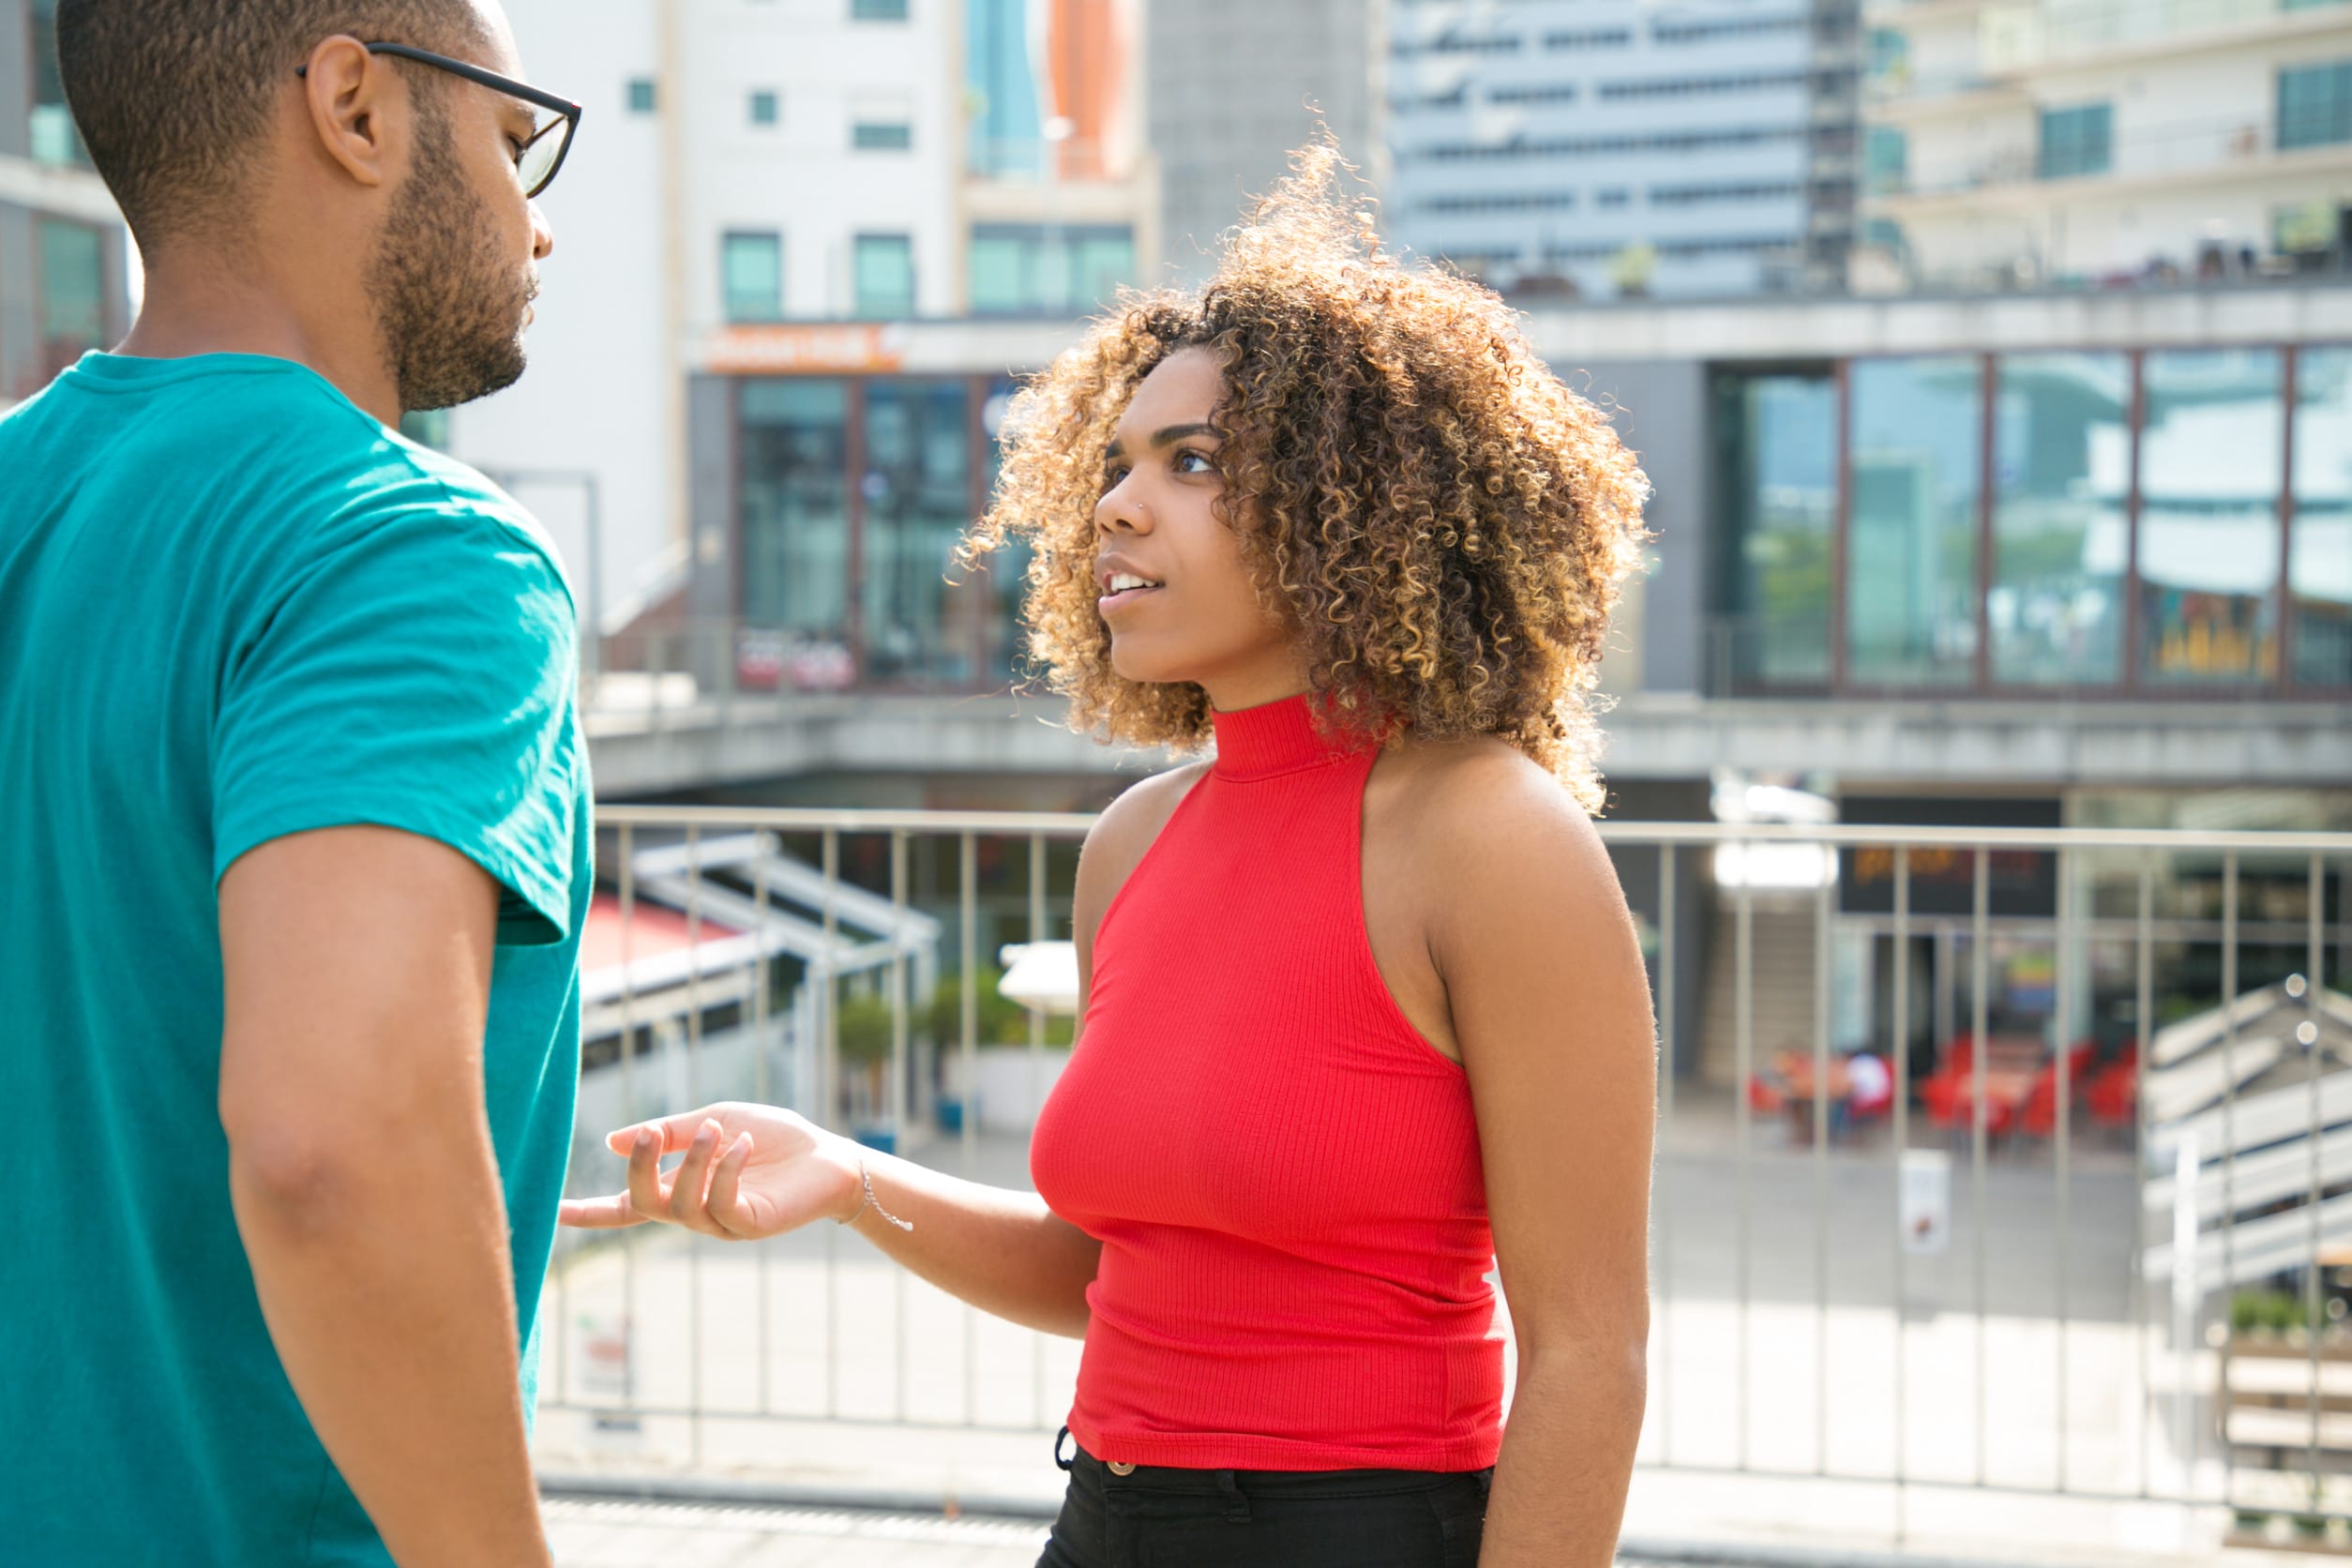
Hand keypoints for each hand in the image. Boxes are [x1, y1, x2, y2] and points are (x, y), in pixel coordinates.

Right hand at [557, 1101, 861, 1240]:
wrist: (830, 1157)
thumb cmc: (774, 1139)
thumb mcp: (714, 1121)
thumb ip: (669, 1132)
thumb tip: (613, 1140)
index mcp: (682, 1188)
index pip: (628, 1206)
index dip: (592, 1211)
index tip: (555, 1211)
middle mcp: (695, 1212)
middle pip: (643, 1205)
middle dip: (639, 1168)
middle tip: (650, 1134)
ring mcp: (721, 1224)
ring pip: (680, 1206)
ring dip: (692, 1162)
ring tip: (715, 1129)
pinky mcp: (749, 1226)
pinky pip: (721, 1206)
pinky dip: (724, 1171)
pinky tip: (740, 1146)